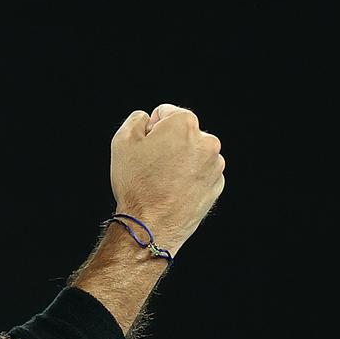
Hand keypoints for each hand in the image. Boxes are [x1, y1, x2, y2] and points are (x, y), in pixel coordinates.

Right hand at [110, 104, 224, 253]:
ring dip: (179, 160)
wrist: (152, 225)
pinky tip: (172, 190)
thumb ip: (136, 119)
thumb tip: (147, 119)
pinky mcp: (217, 185)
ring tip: (162, 180)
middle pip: (182, 133)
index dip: (150, 128)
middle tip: (151, 165)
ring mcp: (215, 165)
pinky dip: (188, 177)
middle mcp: (207, 141)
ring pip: (193, 153)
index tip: (144, 148)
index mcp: (184, 124)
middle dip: (168, 144)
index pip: (165, 112)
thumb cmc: (136, 184)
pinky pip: (200, 173)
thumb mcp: (122, 141)